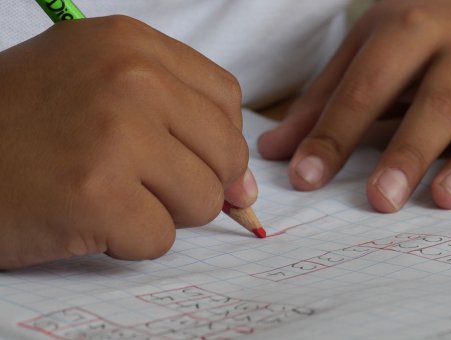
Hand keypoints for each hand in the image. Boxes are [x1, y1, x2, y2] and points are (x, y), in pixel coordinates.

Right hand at [0, 16, 255, 268]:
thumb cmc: (19, 126)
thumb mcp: (97, 88)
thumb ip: (178, 122)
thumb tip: (246, 188)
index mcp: (131, 44)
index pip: (225, 99)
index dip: (215, 140)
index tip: (190, 161)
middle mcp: (130, 78)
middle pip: (225, 153)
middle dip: (193, 183)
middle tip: (137, 183)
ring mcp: (115, 134)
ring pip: (203, 200)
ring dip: (160, 213)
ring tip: (104, 195)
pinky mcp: (96, 195)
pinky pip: (160, 238)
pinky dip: (127, 242)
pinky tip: (83, 218)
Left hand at [258, 0, 450, 211]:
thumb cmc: (412, 35)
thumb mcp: (362, 51)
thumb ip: (321, 102)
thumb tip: (274, 154)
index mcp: (410, 30)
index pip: (367, 87)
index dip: (334, 134)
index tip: (305, 180)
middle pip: (438, 101)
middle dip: (409, 152)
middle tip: (381, 200)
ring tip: (446, 199)